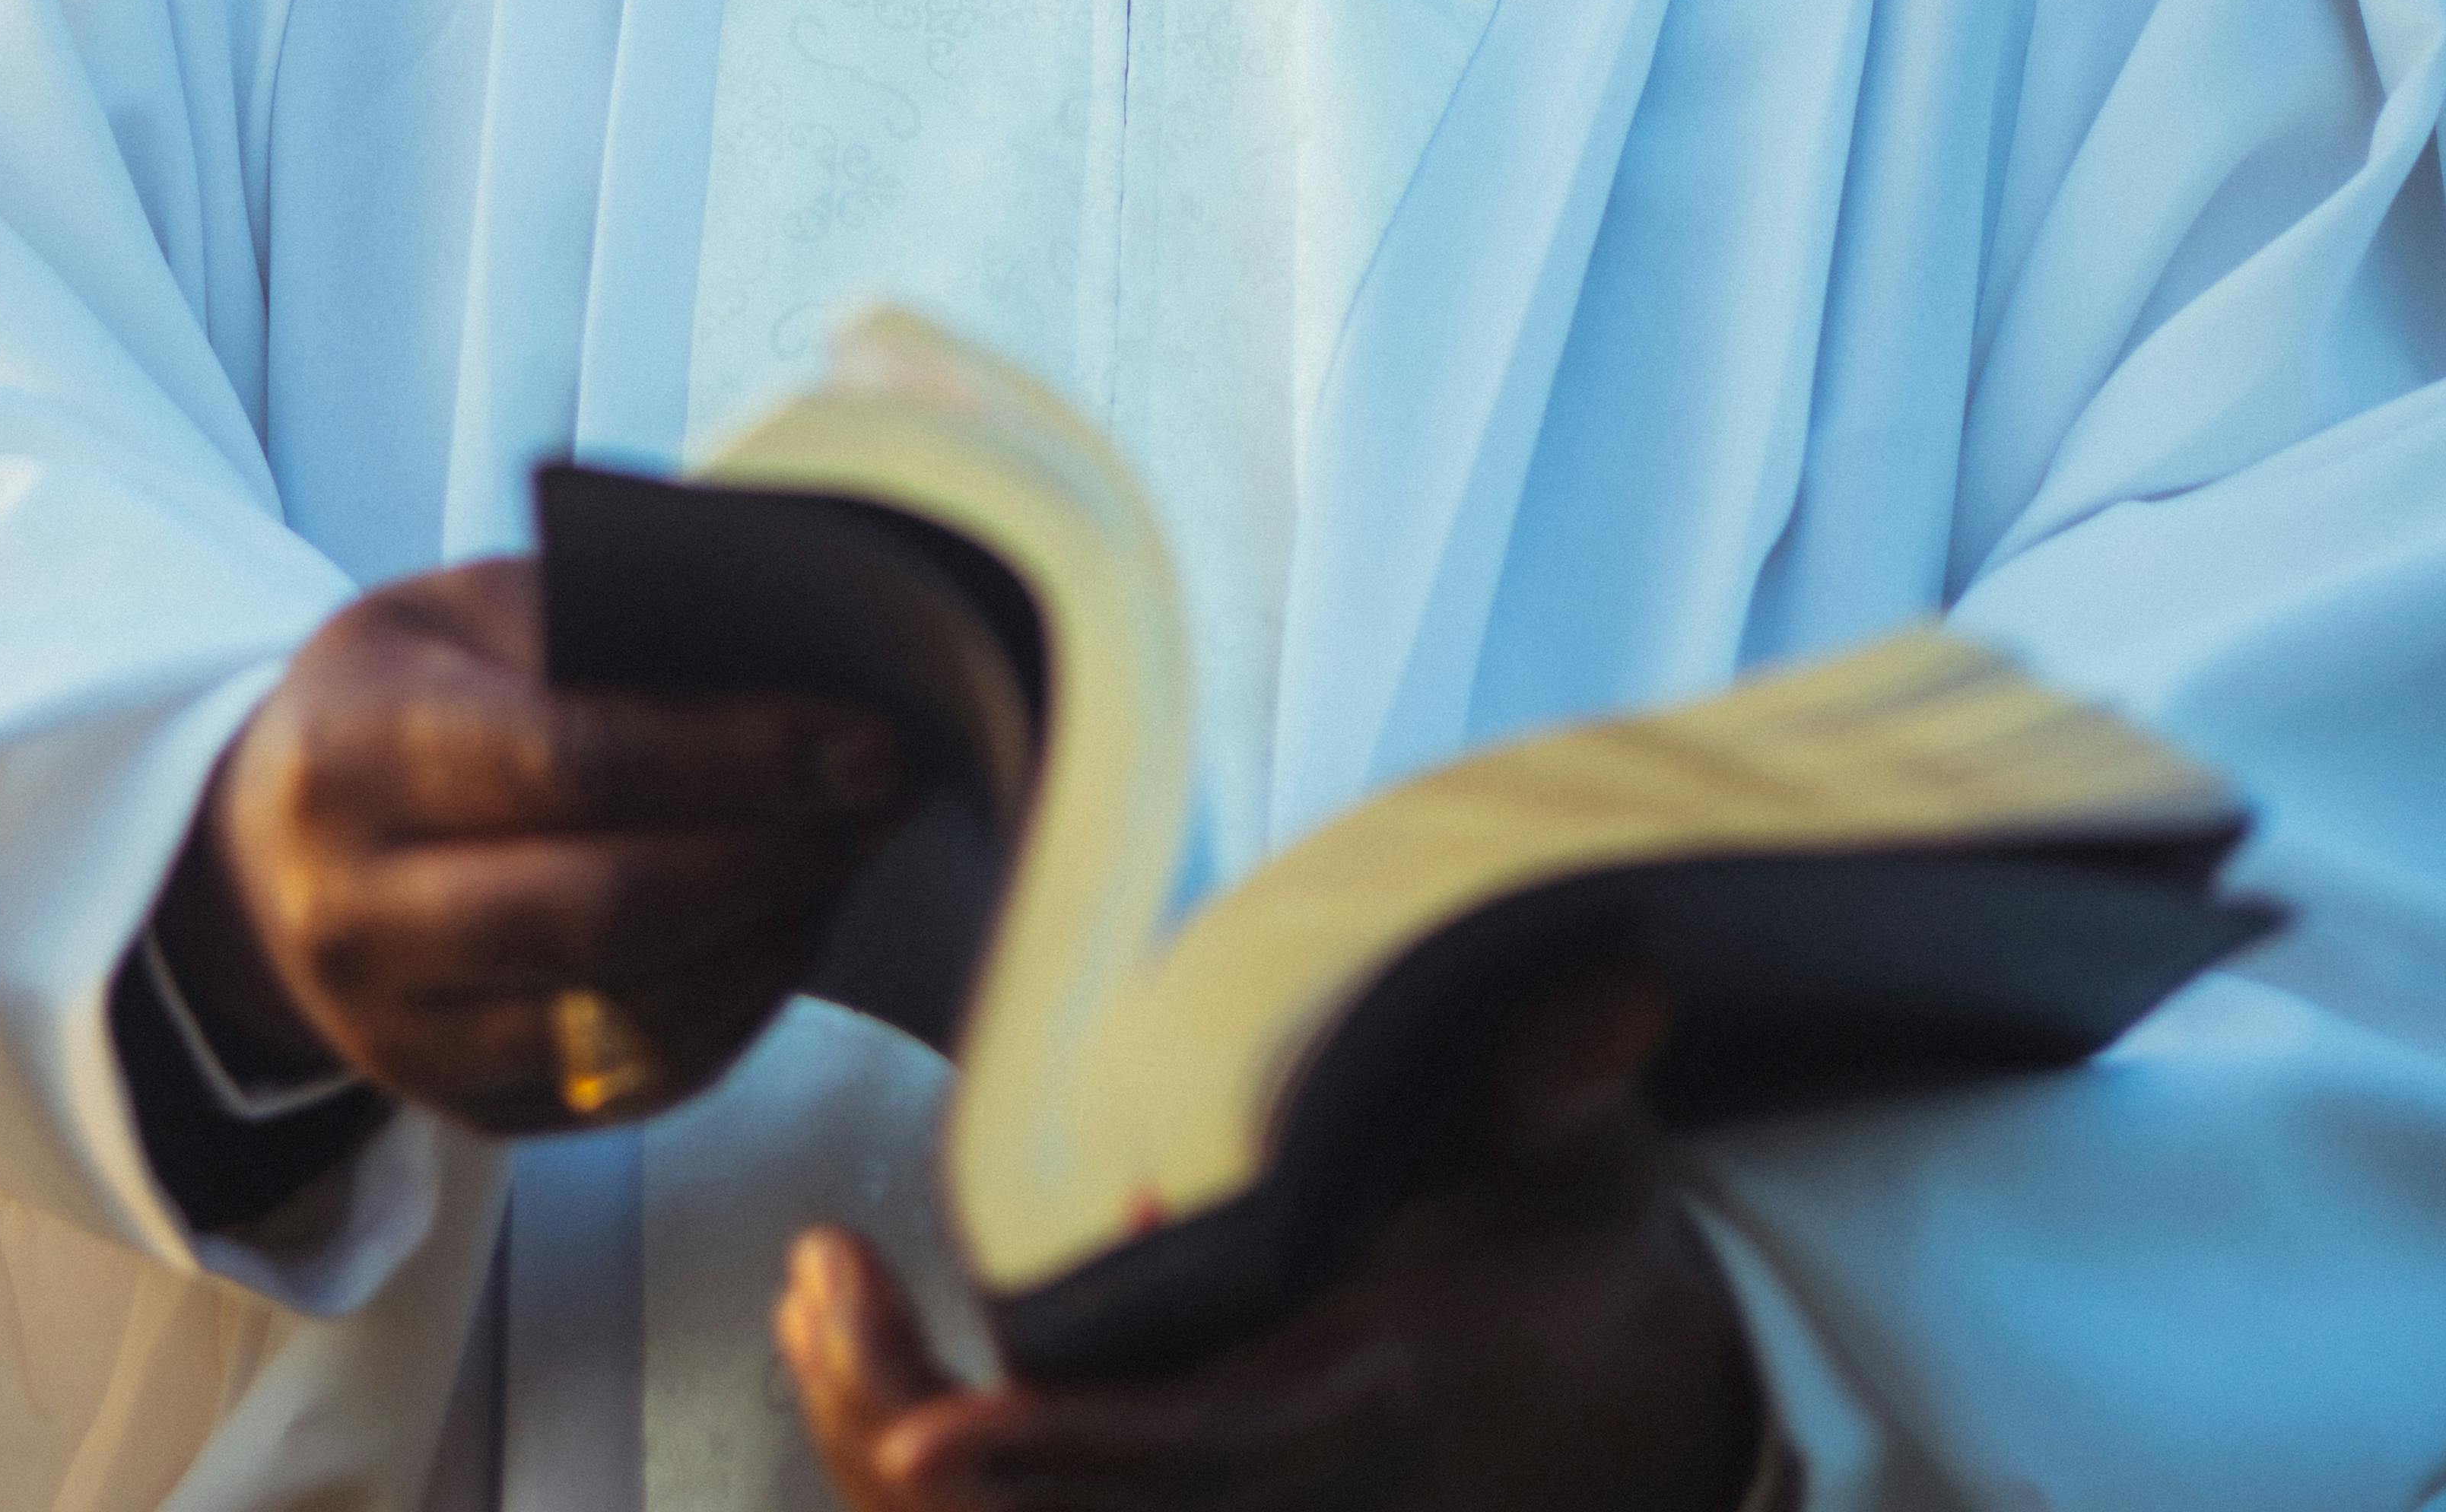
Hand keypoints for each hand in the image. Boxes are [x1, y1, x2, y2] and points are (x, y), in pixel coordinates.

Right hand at [159, 558, 909, 1134]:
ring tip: (848, 857)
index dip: (738, 755)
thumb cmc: (398, 702)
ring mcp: (397, 1033)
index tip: (865, 738)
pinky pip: (628, 1088)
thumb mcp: (459, 613)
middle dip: (774, 855)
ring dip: (769, 941)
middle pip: (606, 909)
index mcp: (353, 753)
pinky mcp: (458, 1107)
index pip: (571, 761)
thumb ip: (601, 626)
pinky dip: (733, 1015)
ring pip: (626, 1020)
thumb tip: (795, 656)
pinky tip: (787, 936)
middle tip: (885, 798)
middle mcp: (355, 912)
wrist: (259, 853)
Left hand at [775, 962, 1763, 1511]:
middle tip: (825, 1275)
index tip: (923, 1437)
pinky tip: (853, 1343)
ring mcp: (1222, 1510)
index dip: (1049, 1453)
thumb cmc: (1582, 1261)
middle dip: (902, 1424)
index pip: (1185, 1454)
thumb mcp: (1593, 1168)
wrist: (1623, 1401)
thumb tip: (1608, 986)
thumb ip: (1567, 1083)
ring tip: (822, 1291)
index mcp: (1357, 1403)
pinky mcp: (1175, 1498)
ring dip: (886, 1432)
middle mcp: (1272, 1490)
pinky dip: (927, 1452)